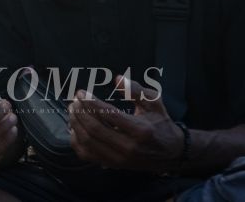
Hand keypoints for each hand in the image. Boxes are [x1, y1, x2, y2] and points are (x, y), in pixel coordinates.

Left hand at [69, 74, 183, 171]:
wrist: (172, 153)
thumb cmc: (161, 124)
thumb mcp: (154, 103)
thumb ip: (136, 90)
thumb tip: (118, 79)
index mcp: (140, 130)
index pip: (108, 115)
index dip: (91, 103)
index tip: (81, 93)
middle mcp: (129, 147)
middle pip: (95, 129)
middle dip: (81, 113)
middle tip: (75, 100)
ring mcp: (120, 159)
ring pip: (89, 142)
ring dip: (76, 125)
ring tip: (73, 110)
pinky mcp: (113, 165)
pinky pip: (88, 155)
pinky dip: (77, 141)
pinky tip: (74, 128)